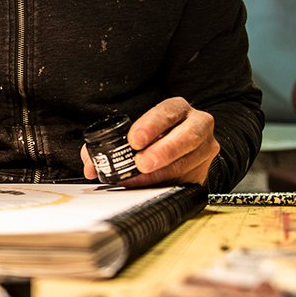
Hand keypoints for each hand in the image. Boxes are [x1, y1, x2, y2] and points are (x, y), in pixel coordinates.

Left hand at [80, 97, 218, 186]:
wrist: (183, 145)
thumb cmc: (154, 135)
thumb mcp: (136, 130)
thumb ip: (108, 143)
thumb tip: (90, 165)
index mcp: (178, 109)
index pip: (168, 112)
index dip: (151, 125)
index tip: (133, 140)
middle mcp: (197, 125)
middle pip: (187, 137)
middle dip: (163, 151)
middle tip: (141, 163)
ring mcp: (205, 149)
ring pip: (189, 161)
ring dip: (162, 173)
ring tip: (141, 178)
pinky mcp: (204, 171)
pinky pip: (188, 180)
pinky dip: (167, 185)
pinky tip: (152, 187)